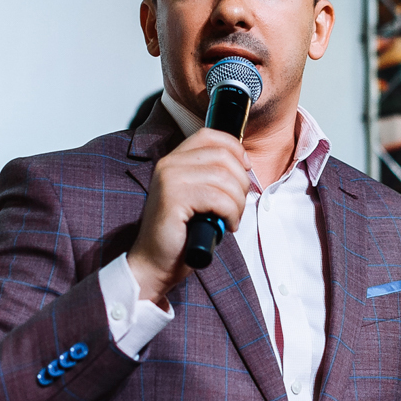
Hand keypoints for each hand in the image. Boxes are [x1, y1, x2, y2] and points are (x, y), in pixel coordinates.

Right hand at [127, 129, 251, 302]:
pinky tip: (226, 226)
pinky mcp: (174, 199)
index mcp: (173, 160)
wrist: (155, 263)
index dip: (235, 149)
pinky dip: (231, 213)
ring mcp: (169, 180)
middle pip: (223, 156)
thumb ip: (212, 176)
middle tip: (237, 206)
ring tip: (231, 219)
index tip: (245, 170)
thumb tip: (243, 166)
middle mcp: (169, 164)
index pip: (210, 136)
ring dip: (238, 202)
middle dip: (241, 183)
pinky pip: (218, 198)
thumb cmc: (180, 235)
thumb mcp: (198, 197)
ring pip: (225, 178)